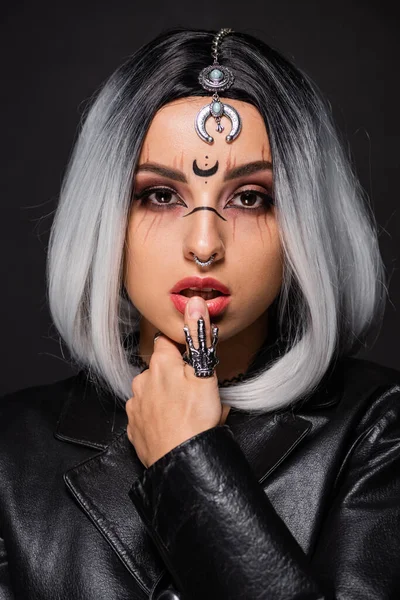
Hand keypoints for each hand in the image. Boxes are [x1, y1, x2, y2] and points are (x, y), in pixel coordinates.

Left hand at [125, 296, 222, 467]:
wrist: (181, 461)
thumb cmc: (195, 420)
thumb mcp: (205, 373)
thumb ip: (199, 335)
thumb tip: (193, 301)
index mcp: (160, 364)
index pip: (167, 342)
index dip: (182, 349)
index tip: (193, 360)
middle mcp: (142, 381)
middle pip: (161, 368)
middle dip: (176, 376)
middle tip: (197, 393)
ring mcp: (135, 405)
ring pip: (153, 391)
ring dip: (167, 397)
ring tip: (188, 413)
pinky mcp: (134, 426)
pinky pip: (147, 414)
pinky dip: (159, 417)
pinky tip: (175, 425)